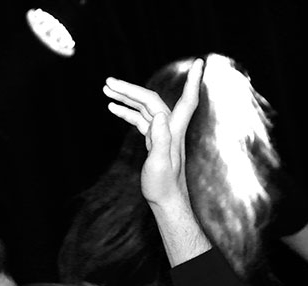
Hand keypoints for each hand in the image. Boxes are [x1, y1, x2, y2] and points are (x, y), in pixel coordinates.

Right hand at [103, 58, 203, 208]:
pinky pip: (139, 120)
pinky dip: (127, 112)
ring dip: (126, 98)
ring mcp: (161, 133)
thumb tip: (158, 114)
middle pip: (151, 100)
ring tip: (106, 90)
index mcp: (173, 130)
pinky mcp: (153, 141)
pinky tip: (113, 109)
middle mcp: (169, 128)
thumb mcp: (160, 163)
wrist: (165, 200)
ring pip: (143, 108)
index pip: (186, 100)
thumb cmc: (163, 185)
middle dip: (130, 89)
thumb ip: (160, 139)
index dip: (193, 81)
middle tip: (109, 81)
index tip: (201, 62)